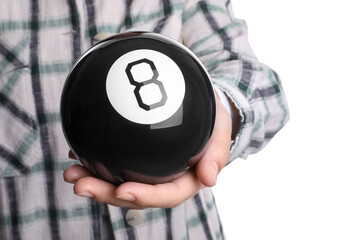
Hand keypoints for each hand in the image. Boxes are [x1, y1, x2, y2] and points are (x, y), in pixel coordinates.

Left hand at [63, 98, 231, 208]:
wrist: (202, 109)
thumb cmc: (212, 122)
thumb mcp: (219, 132)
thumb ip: (216, 155)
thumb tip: (210, 179)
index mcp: (185, 181)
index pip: (165, 195)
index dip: (144, 196)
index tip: (122, 190)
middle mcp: (163, 180)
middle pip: (134, 194)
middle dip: (106, 193)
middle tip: (80, 184)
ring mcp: (148, 170)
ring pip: (119, 182)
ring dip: (93, 180)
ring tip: (70, 172)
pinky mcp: (136, 158)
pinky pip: (114, 164)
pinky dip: (95, 161)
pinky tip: (77, 153)